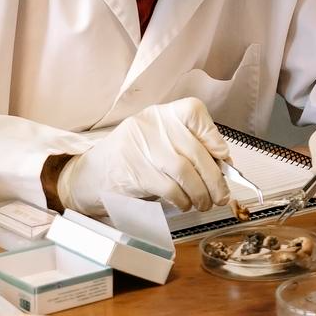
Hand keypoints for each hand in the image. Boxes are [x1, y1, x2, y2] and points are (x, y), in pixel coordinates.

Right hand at [58, 98, 230, 215]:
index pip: (194, 112)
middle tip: (221, 194)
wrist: (92, 174)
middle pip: (195, 150)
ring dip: (201, 192)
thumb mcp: (159, 139)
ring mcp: (141, 149)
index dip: (213, 136)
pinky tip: (184, 203)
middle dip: (215, 178)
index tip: (222, 156)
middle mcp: (151, 126)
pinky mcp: (135, 173)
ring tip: (205, 202)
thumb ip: (188, 144)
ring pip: (185, 172)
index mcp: (161, 114)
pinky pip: (170, 188)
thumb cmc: (134, 157)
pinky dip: (183, 199)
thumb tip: (223, 163)